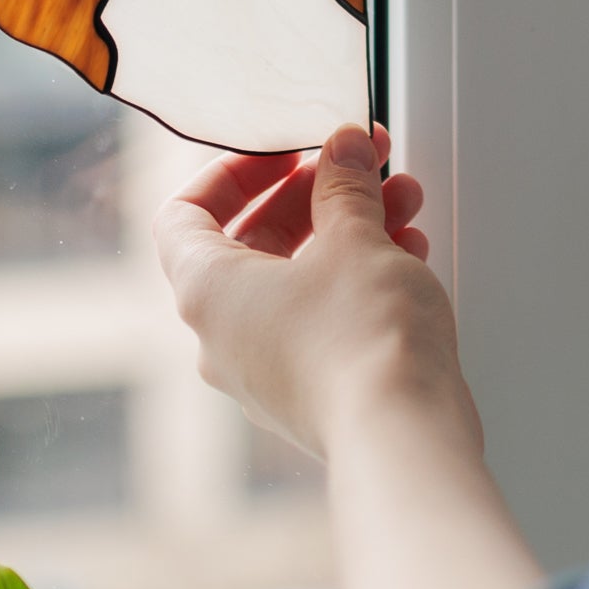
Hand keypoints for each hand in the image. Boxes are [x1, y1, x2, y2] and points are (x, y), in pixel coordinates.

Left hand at [154, 124, 471, 462]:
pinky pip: (321, 319)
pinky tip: (406, 255)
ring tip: (399, 203)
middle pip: (251, 243)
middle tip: (356, 166)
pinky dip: (356, 280)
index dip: (232, 172)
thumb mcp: (355, 237)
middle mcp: (223, 336)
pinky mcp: (309, 393)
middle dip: (313, 195)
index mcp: (207, 291)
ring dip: (346, 232)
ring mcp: (265, 371)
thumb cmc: (362, 345)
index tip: (282, 152)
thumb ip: (344, 184)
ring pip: (296, 280)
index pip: (183, 214)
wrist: (404, 436)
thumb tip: (343, 152)